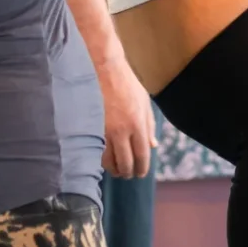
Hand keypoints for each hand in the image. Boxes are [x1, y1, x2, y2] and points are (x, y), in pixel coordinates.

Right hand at [100, 58, 154, 177]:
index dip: (141, 169)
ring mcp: (107, 130)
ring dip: (114, 169)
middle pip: (126, 162)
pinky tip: (105, 159)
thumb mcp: (145, 103)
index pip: (142, 155)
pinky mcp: (95, 128)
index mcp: (138, 125)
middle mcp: (123, 131)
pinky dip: (103, 159)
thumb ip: (149, 126)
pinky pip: (98, 151)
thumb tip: (153, 145)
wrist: (106, 71)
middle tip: (128, 175)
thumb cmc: (128, 84)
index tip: (140, 174)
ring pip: (110, 160)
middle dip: (128, 173)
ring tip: (117, 171)